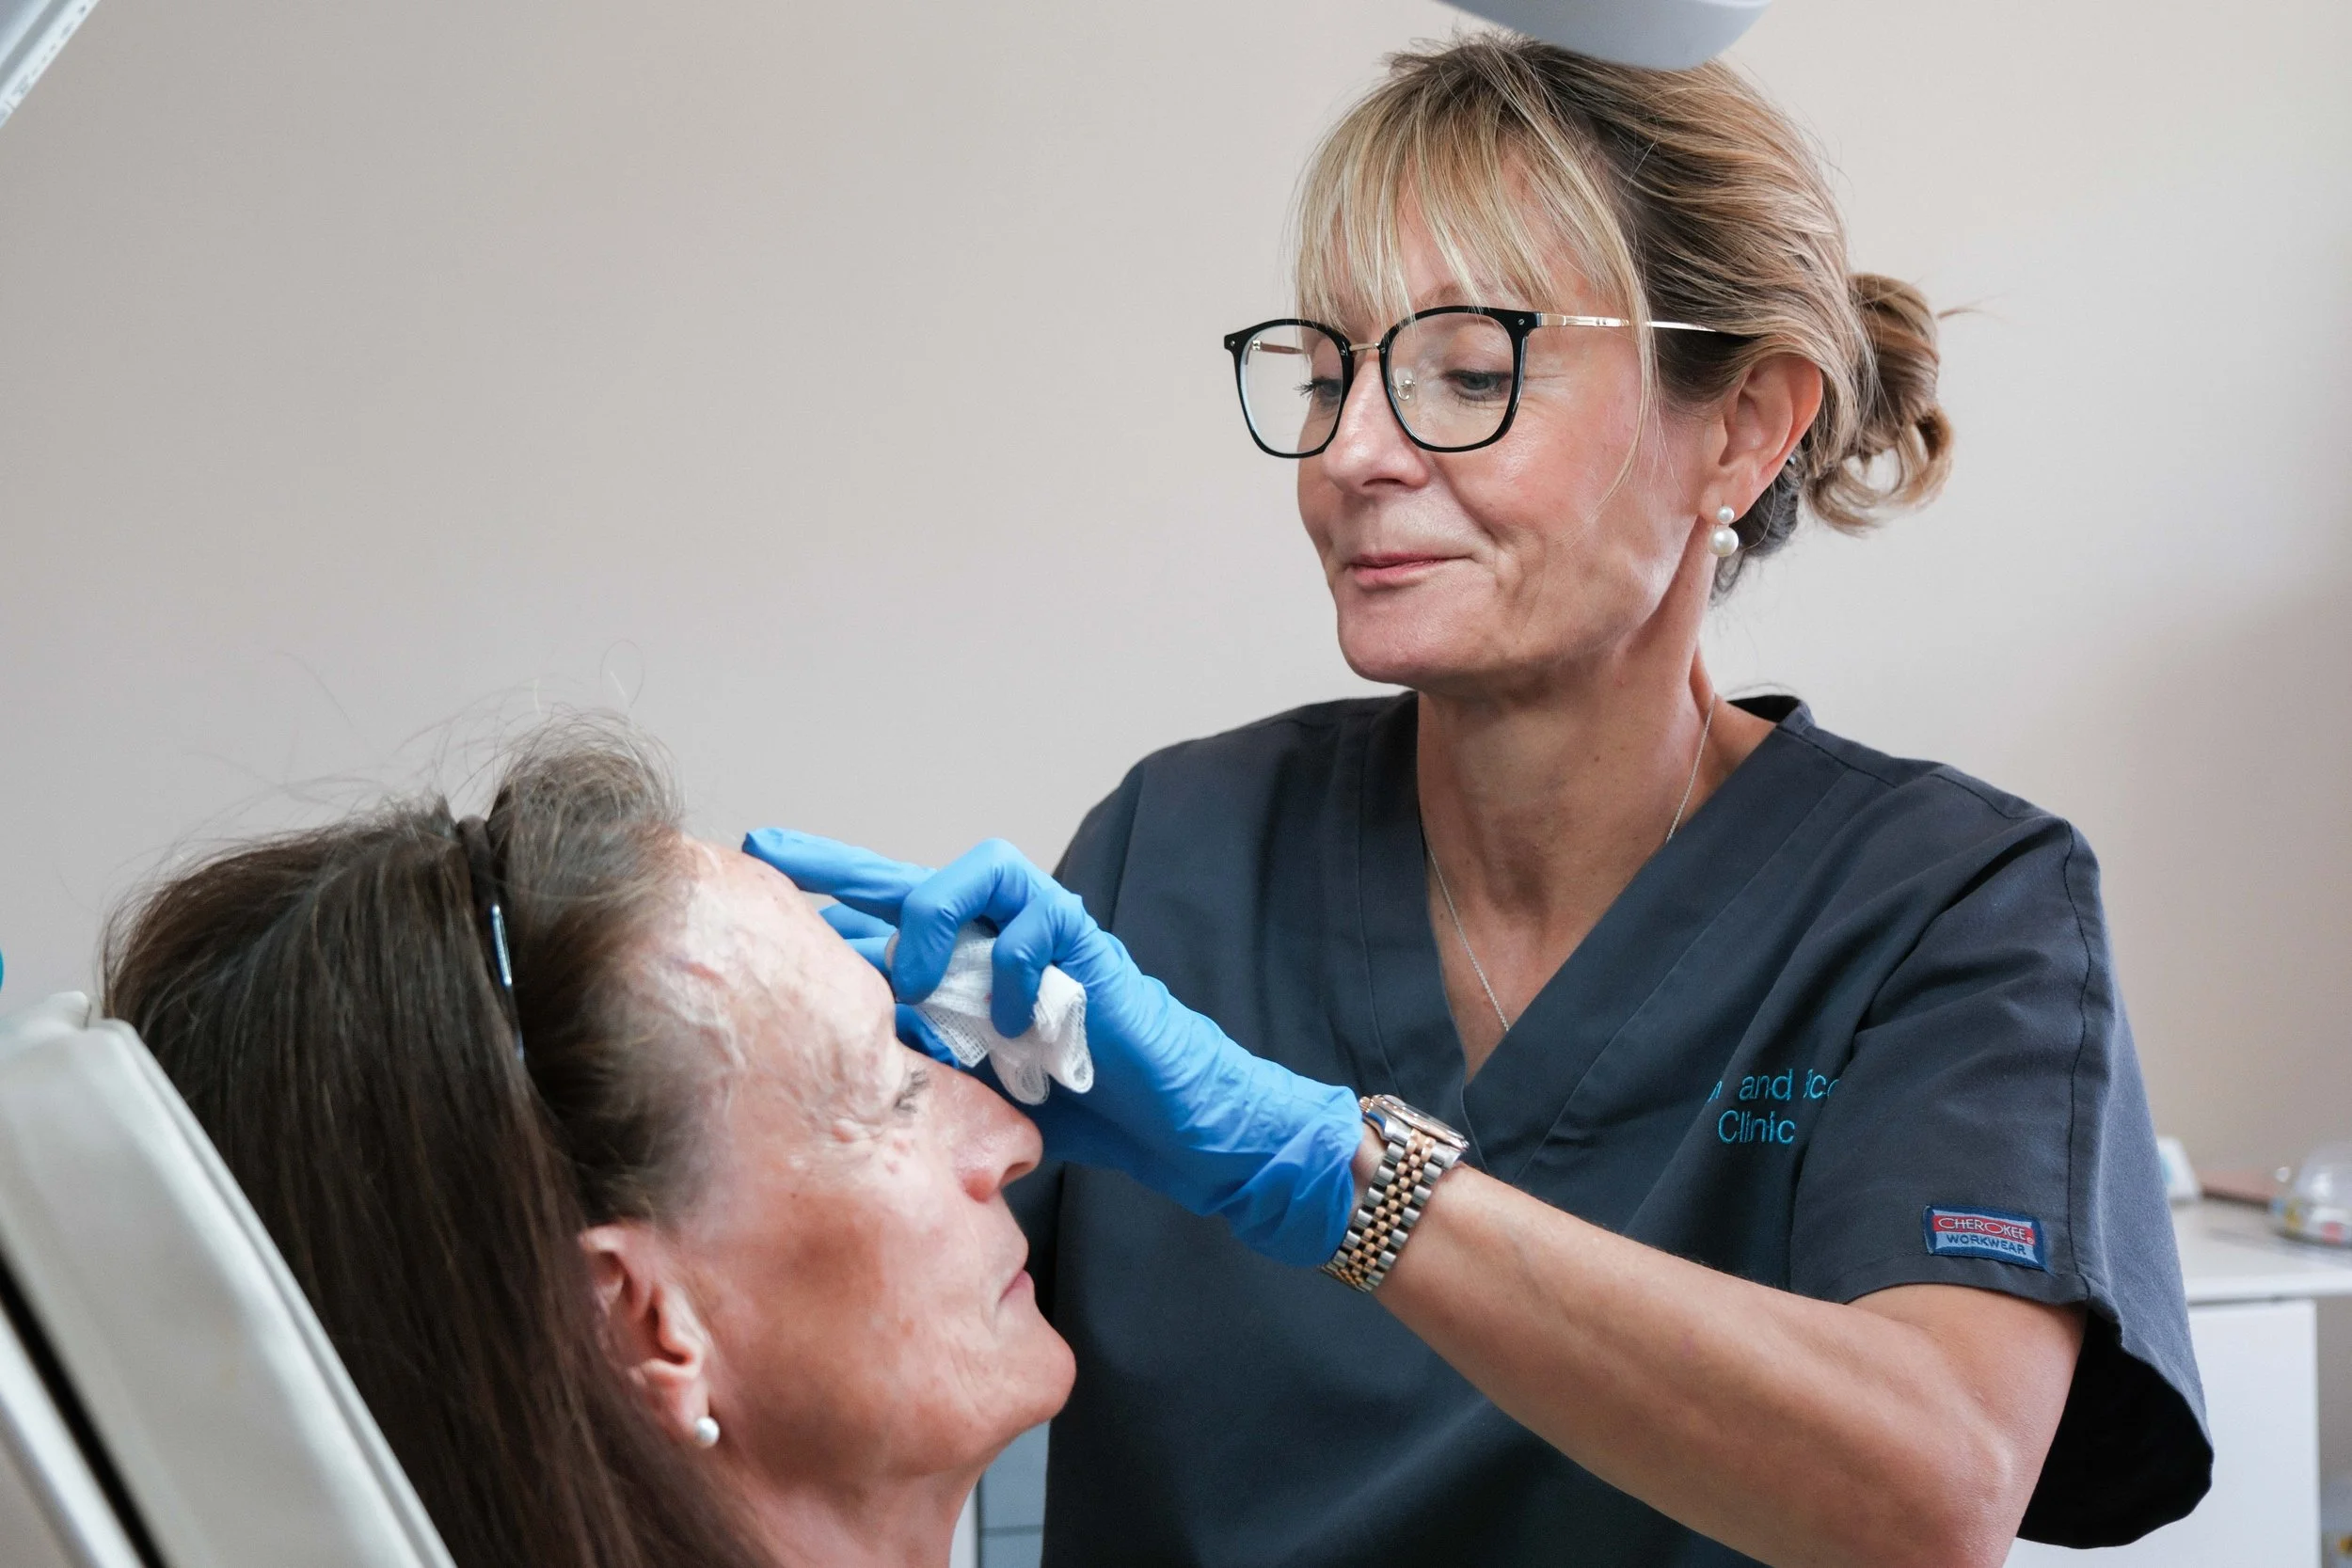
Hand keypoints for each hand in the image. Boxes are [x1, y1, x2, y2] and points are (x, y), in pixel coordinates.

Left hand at [743, 829, 1362, 1268]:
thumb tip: (834, 1061)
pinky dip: (1006, 970)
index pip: (886, 920)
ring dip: (929, 920)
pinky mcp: (1086, 949)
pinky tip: (1004, 1021)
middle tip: (773, 856)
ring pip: (974, 875)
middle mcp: (999, 939)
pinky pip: (1032, 926)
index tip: (760, 890)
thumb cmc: (1082, 1104)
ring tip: (908, 981)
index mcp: (965, 970)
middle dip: (839, 868)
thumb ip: (919, 1061)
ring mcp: (1045, 936)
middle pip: (910, 877)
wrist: (1176, 1125)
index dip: (827, 902)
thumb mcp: (973, 1087)